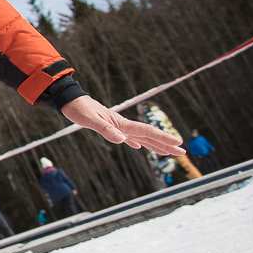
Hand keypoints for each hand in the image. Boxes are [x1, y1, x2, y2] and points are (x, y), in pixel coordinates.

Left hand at [60, 96, 186, 155]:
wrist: (69, 100)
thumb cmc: (78, 109)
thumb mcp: (89, 120)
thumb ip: (105, 130)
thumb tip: (123, 141)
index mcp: (121, 124)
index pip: (147, 132)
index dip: (163, 139)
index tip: (179, 144)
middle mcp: (122, 125)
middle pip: (149, 136)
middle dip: (166, 144)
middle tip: (183, 152)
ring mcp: (117, 126)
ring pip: (141, 137)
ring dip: (155, 145)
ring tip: (167, 152)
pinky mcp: (109, 127)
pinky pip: (128, 136)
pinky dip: (136, 142)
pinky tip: (138, 146)